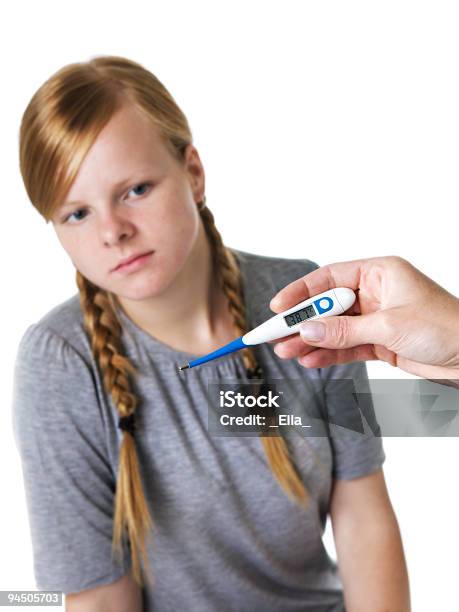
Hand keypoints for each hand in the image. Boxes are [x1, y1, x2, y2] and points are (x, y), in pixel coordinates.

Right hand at [269, 256, 458, 380]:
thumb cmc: (444, 327)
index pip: (329, 278)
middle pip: (328, 305)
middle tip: (274, 334)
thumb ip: (344, 329)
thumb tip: (306, 329)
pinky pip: (346, 346)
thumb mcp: (389, 326)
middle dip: (301, 321)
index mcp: (379, 272)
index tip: (278, 306)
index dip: (301, 291)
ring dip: (310, 340)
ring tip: (285, 351)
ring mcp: (376, 318)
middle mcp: (375, 292)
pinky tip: (309, 359)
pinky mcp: (379, 342)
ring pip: (334, 328)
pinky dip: (328, 353)